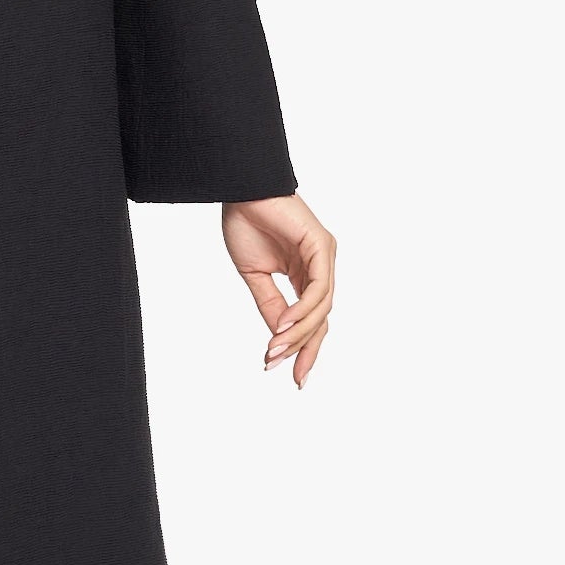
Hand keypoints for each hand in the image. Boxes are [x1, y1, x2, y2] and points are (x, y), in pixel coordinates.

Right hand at [222, 194, 336, 387]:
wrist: (240, 188)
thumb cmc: (245, 222)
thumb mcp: (255, 275)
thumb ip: (270, 304)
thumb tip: (278, 339)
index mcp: (306, 274)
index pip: (313, 319)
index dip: (303, 348)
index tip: (292, 376)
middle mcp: (321, 267)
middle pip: (322, 319)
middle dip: (306, 349)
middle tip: (290, 375)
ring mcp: (325, 255)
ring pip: (321, 307)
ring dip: (298, 332)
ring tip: (274, 350)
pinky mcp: (321, 245)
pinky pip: (318, 287)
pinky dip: (302, 309)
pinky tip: (283, 324)